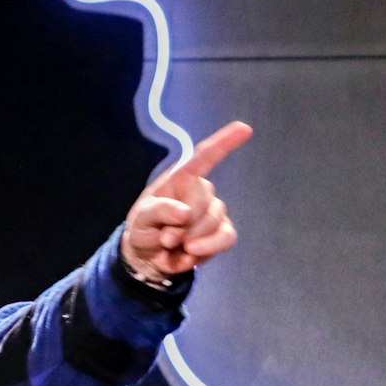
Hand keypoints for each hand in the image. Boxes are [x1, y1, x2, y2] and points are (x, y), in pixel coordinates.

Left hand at [121, 121, 250, 279]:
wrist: (149, 256)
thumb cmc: (144, 228)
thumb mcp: (141, 219)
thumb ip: (159, 211)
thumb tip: (185, 213)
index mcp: (180, 179)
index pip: (204, 157)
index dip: (224, 142)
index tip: (244, 128)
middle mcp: (201, 191)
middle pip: (202, 202)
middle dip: (182, 225)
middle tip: (165, 238)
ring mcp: (214, 211)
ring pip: (213, 221)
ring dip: (190, 239)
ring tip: (172, 245)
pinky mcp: (222, 232)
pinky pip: (226, 238)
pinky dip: (207, 249)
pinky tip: (189, 253)